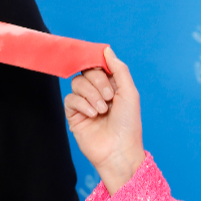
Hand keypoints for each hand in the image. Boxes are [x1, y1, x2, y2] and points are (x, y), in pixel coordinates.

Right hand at [65, 48, 145, 194]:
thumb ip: (119, 69)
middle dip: (98, 82)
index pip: (98, 65)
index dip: (98, 63)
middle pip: (86, 72)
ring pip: (77, 83)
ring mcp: (85, 103)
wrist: (119, 151)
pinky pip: (70, 99)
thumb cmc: (128, 124)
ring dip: (91, 95)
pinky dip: (82, 104)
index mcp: (112, 85)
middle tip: (109, 97)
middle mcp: (97, 92)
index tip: (101, 65)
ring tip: (102, 110)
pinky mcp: (74, 115)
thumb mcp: (129, 92)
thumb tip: (106, 49)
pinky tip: (93, 115)